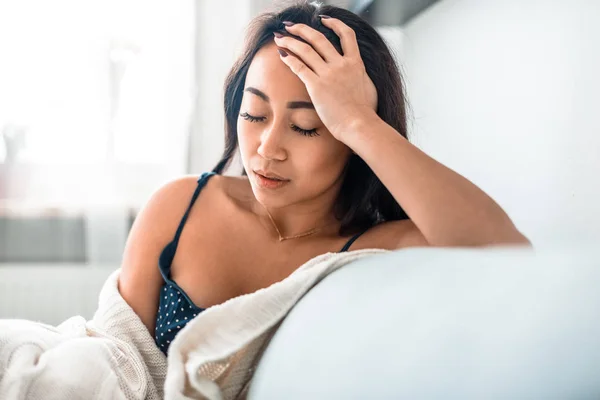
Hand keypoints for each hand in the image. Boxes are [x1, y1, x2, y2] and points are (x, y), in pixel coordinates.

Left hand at [274, 16, 377, 142]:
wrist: (359, 125)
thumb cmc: (366, 113)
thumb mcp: (368, 87)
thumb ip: (361, 76)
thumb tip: (359, 73)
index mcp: (355, 63)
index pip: (346, 34)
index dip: (334, 23)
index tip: (323, 19)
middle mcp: (341, 64)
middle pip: (319, 38)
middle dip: (301, 29)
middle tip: (290, 26)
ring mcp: (328, 74)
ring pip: (305, 50)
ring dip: (290, 41)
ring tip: (279, 38)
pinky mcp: (316, 86)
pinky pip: (299, 67)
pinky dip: (289, 59)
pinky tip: (282, 55)